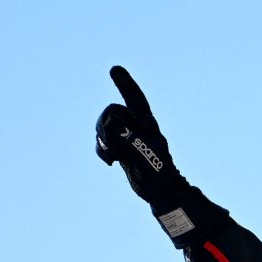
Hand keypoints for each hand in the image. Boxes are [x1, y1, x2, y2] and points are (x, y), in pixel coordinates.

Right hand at [95, 66, 186, 206]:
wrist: (160, 191)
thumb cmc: (158, 171)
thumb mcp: (145, 152)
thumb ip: (128, 136)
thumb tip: (110, 125)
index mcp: (147, 122)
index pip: (136, 99)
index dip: (125, 84)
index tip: (115, 69)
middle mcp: (136, 125)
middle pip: (110, 112)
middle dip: (105, 126)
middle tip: (112, 145)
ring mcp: (127, 136)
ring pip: (102, 126)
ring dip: (103, 141)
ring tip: (114, 157)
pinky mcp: (119, 147)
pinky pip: (101, 141)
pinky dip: (101, 150)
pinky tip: (111, 162)